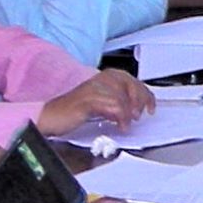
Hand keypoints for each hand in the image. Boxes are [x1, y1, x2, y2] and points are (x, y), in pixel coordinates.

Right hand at [39, 71, 156, 134]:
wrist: (52, 116)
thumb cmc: (75, 111)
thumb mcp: (101, 102)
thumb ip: (117, 100)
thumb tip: (137, 108)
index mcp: (105, 76)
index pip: (132, 80)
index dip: (145, 94)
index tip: (150, 107)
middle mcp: (100, 79)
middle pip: (130, 85)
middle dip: (140, 101)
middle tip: (140, 115)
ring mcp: (94, 89)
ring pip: (122, 97)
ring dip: (128, 112)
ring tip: (127, 122)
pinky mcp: (88, 100)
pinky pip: (112, 106)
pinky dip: (120, 117)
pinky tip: (120, 126)